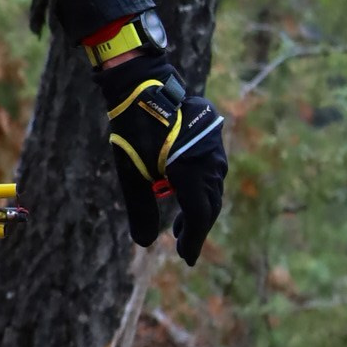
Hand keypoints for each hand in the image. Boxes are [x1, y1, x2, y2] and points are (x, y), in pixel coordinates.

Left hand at [102, 62, 226, 265]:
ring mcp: (215, 148)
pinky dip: (199, 188)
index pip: (200, 216)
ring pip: (212, 187)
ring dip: (198, 207)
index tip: (185, 259)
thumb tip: (144, 243)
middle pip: (209, 205)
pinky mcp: (212, 138)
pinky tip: (184, 191)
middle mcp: (211, 162)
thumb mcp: (131, 172)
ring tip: (181, 224)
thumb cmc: (134, 129)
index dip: (193, 241)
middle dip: (196, 228)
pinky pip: (211, 171)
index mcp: (193, 172)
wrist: (144, 86)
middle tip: (181, 245)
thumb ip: (140, 208)